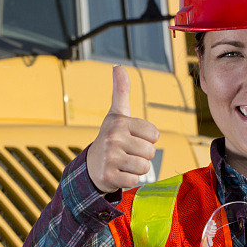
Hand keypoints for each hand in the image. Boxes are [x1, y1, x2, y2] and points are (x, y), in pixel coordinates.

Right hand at [87, 66, 159, 192]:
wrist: (91, 164)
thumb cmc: (111, 137)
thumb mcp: (116, 114)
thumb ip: (121, 91)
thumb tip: (118, 66)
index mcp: (119, 122)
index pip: (154, 135)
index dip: (147, 139)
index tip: (132, 138)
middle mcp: (113, 138)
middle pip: (150, 152)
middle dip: (142, 155)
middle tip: (127, 152)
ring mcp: (110, 158)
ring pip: (144, 167)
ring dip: (137, 168)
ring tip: (124, 163)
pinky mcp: (108, 176)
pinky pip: (135, 180)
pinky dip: (129, 179)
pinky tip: (119, 173)